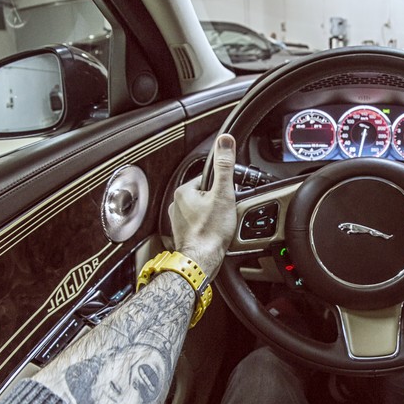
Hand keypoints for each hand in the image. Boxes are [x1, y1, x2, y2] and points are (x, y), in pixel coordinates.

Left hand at [169, 134, 236, 278]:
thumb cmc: (210, 231)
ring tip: (220, 226)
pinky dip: (207, 228)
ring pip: (202, 211)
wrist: (201, 262)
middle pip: (205, 195)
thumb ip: (224, 166)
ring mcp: (178, 220)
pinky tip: (214, 234)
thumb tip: (225, 141)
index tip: (227, 199)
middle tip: (224, 214)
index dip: (221, 188)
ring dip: (213, 216)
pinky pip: (199, 225)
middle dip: (217, 203)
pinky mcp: (183, 234)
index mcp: (183, 191)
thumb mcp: (223, 194)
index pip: (207, 180)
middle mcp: (176, 204)